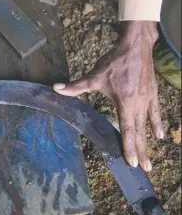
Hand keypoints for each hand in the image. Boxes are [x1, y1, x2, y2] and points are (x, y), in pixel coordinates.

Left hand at [53, 21, 163, 171]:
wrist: (135, 46)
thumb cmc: (114, 62)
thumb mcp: (94, 76)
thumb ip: (75, 87)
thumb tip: (55, 89)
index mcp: (125, 102)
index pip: (127, 130)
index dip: (129, 147)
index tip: (132, 162)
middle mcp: (138, 104)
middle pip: (139, 132)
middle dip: (141, 151)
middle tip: (145, 168)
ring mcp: (147, 99)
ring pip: (148, 125)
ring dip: (148, 142)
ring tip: (150, 158)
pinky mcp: (152, 93)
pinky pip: (156, 112)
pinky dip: (157, 123)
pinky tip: (159, 134)